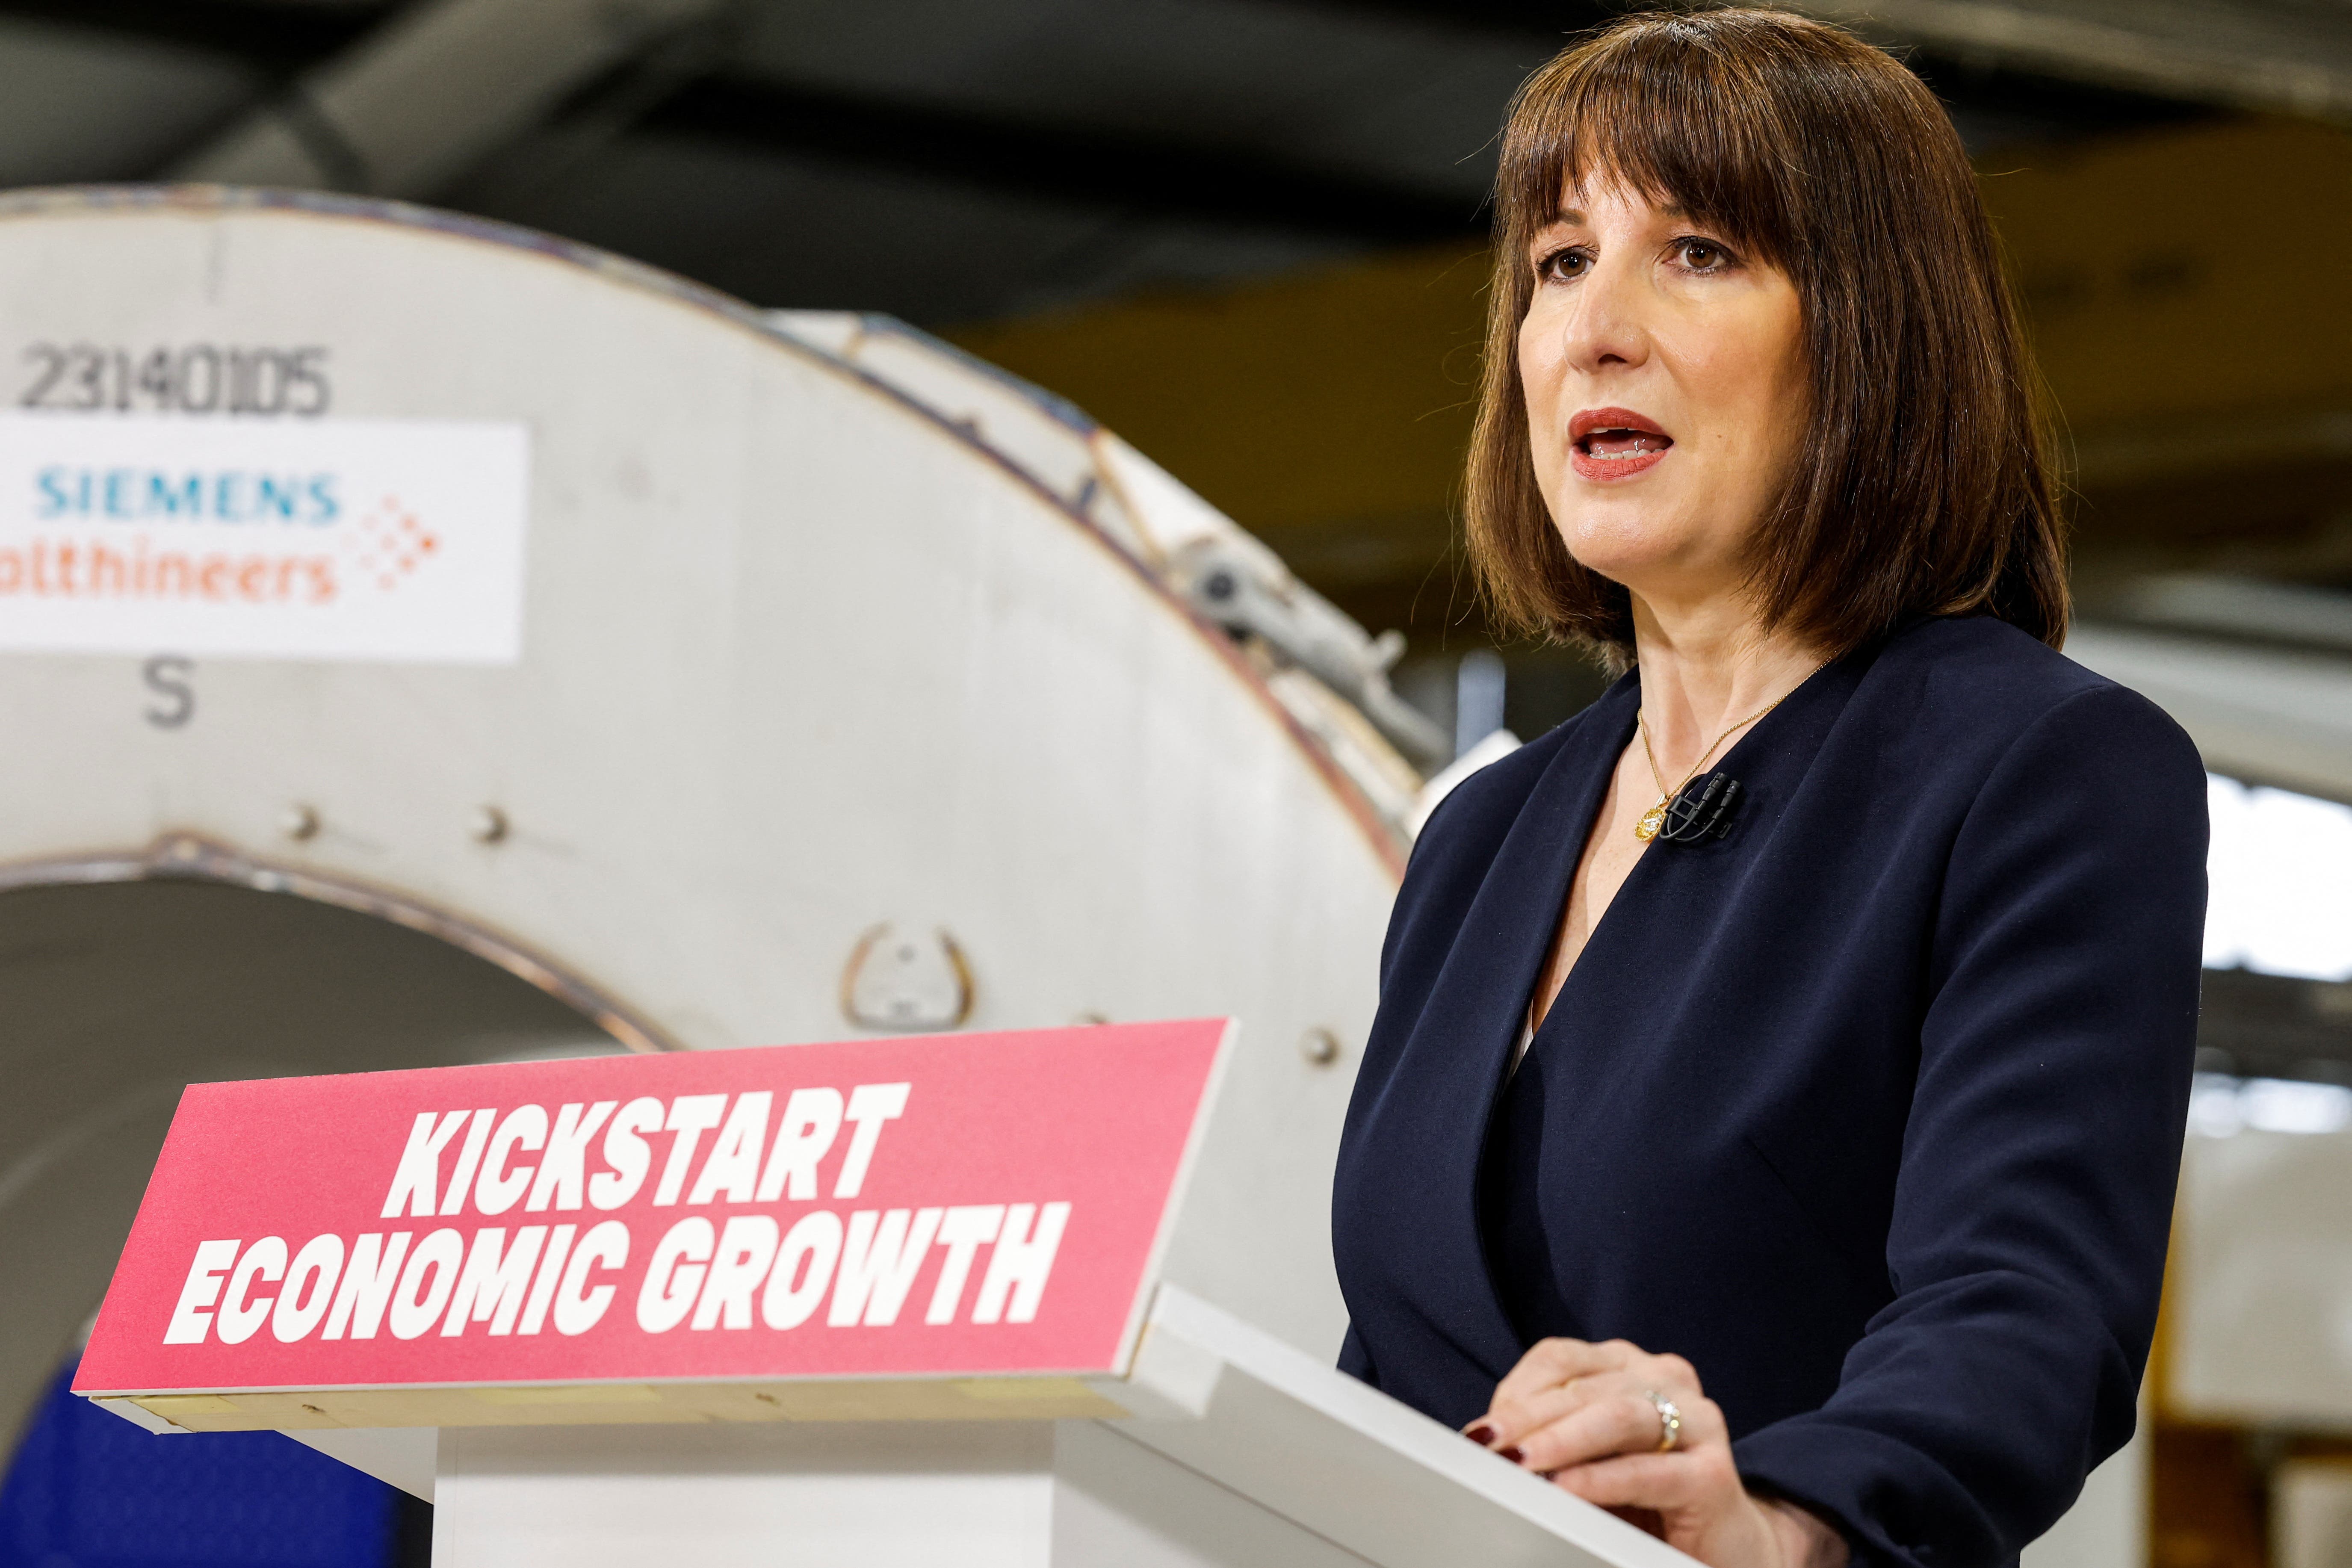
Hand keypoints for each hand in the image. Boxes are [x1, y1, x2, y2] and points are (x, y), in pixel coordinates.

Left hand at [1467, 1337, 1847, 1567]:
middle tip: (1486, 1447)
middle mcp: (1666, 1379)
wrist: (1724, 1548)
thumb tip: (1483, 1443)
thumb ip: (1546, 1440)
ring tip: (1520, 1464)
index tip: (1480, 1430)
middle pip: (1584, 1387)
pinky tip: (1569, 1490)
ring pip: (1618, 1416)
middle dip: (1528, 1418)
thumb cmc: (1642, 1500)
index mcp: (1628, 1366)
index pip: (1560, 1358)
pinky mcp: (1714, 1474)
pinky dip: (1604, 1479)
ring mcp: (1697, 1421)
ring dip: (1560, 1440)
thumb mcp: (1585, 1459)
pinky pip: (1650, 1471)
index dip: (1516, 1390)